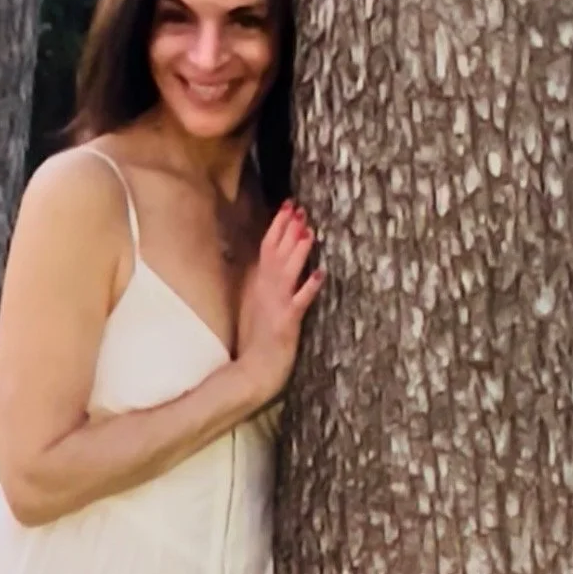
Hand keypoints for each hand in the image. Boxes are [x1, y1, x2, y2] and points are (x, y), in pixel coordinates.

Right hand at [235, 200, 324, 406]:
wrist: (252, 368)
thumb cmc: (256, 337)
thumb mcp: (255, 301)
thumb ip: (261, 278)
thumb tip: (270, 256)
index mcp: (257, 282)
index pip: (267, 247)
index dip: (278, 225)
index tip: (289, 204)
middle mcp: (265, 289)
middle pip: (276, 254)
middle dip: (288, 230)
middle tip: (300, 209)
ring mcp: (275, 305)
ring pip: (286, 273)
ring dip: (298, 252)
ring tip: (309, 232)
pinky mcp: (286, 323)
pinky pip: (298, 303)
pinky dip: (308, 288)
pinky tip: (320, 275)